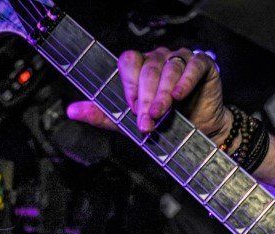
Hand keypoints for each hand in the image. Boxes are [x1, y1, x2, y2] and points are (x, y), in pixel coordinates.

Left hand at [67, 46, 231, 139]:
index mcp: (141, 68)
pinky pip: (193, 65)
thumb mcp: (129, 123)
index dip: (129, 84)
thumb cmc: (166, 124)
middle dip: (146, 97)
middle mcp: (159, 59)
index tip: (132, 109)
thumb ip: (103, 114)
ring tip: (161, 113)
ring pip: (169, 68)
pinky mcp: (202, 66)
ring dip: (163, 93)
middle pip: (148, 68)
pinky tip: (180, 95)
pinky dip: (185, 80)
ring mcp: (181, 60)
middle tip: (146, 120)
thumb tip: (71, 110)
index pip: (129, 61)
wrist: (201, 134)